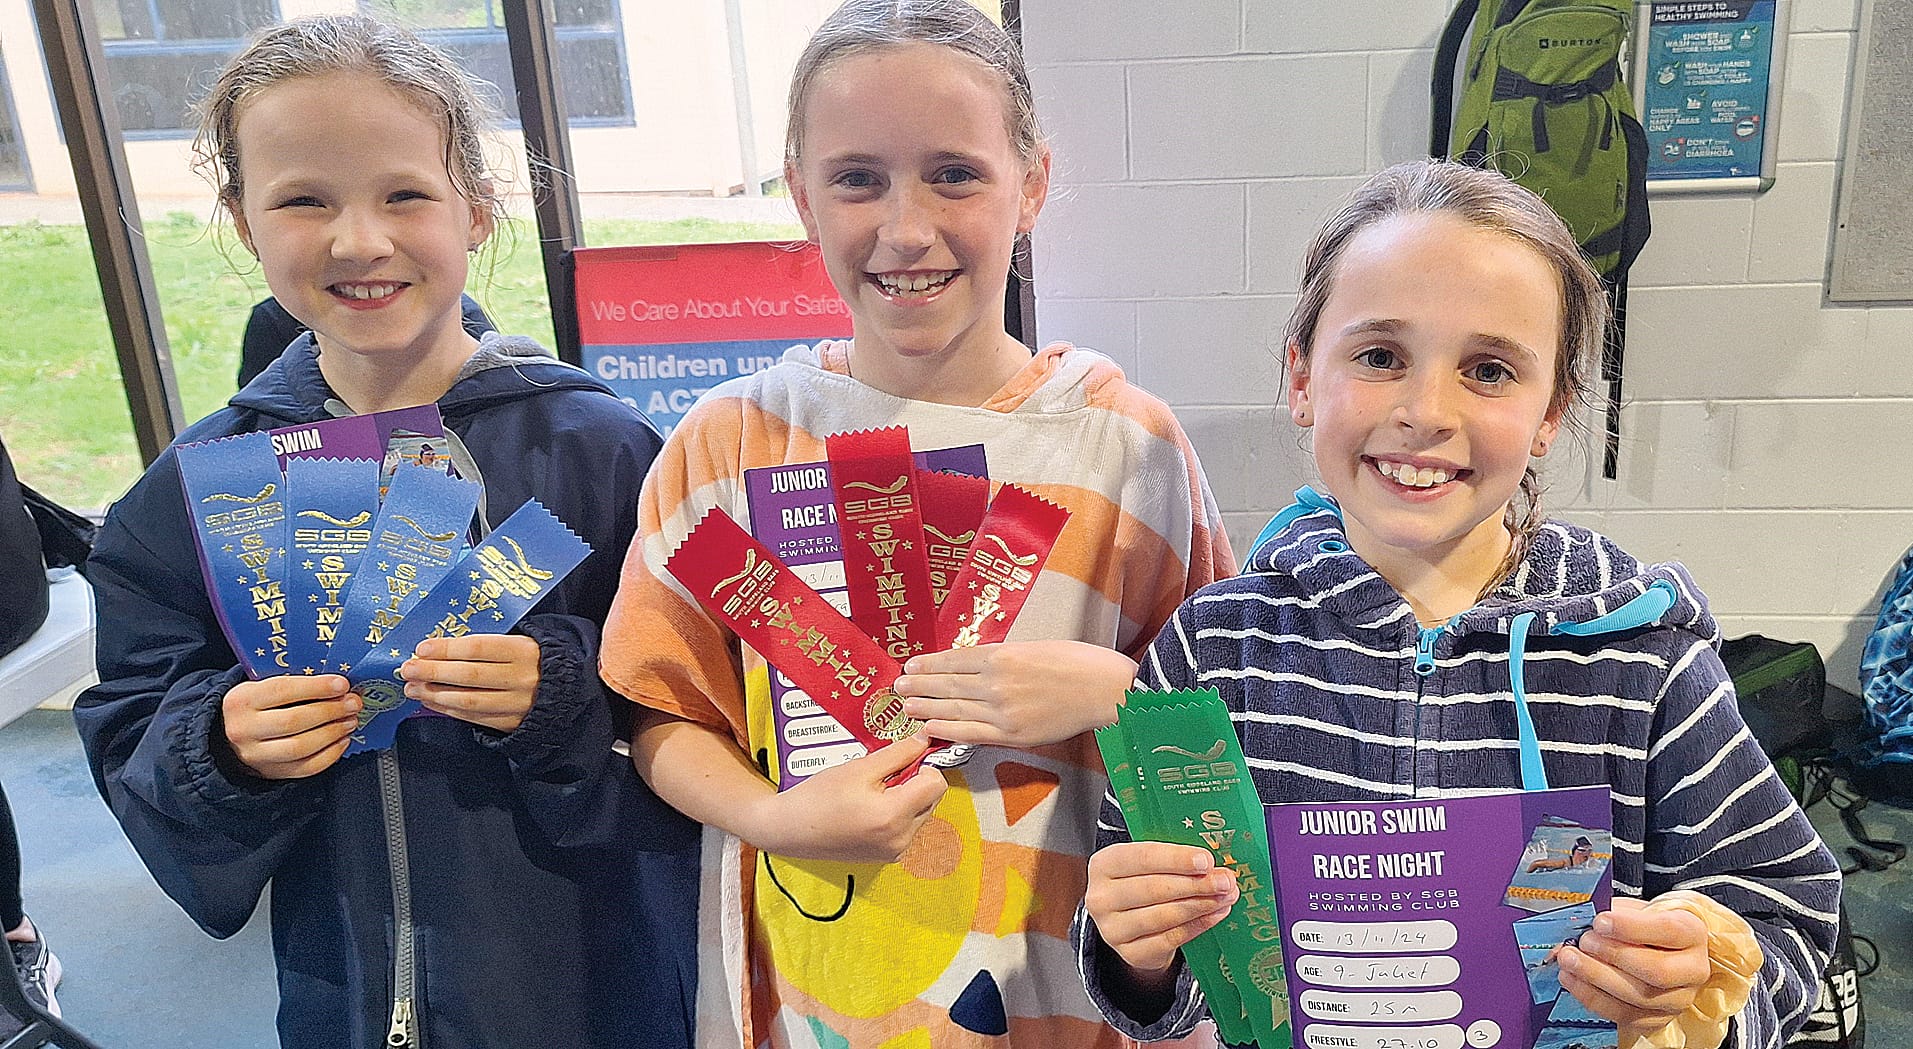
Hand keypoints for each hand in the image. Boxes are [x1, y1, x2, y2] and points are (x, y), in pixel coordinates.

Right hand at [221, 675, 360, 779]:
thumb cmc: (254, 706)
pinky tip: (342, 740)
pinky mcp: (270, 773)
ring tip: (350, 720)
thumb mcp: (260, 686)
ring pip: (301, 747)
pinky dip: (330, 755)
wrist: (227, 736)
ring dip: (333, 732)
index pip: (282, 691)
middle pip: (294, 721)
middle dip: (330, 711)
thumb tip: (336, 684)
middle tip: (352, 703)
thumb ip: (292, 684)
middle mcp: (244, 730)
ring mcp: (256, 756)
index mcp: (242, 701)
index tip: (342, 684)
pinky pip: (306, 768)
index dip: (316, 687)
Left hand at [401, 633, 540, 733]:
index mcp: (524, 651)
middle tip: (408, 669)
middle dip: (433, 672)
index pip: (479, 649)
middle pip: (469, 676)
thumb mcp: (521, 642)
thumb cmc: (535, 661)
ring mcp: (517, 703)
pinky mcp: (511, 723)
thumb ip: (487, 645)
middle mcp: (521, 678)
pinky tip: (431, 702)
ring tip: (413, 688)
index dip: (447, 649)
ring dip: (435, 694)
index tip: (422, 648)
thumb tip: (441, 649)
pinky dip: (448, 710)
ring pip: (469, 700)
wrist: (568, 691)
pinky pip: (474, 717)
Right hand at [749, 731, 947, 863]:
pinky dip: (899, 813)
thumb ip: (898, 754)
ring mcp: (895, 851)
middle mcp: (900, 839)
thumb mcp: (860, 767)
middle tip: (885, 773)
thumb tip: (925, 741)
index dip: (925, 764)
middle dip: (916, 781)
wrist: (790, 829)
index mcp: (893, 816)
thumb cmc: (818, 797)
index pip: (937, 784)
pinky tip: (872, 806)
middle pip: (933, 799)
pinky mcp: (888, 856)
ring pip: (923, 813)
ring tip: (875, 791)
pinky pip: (909, 827)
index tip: (906, 757)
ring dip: (908, 797)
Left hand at [896, 640, 1135, 747]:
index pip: (955, 659)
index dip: (930, 663)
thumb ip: (1006, 656)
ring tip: (906, 704)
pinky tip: (927, 728)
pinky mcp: (1012, 733)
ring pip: (953, 708)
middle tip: (898, 685)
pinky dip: (946, 730)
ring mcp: (1002, 709)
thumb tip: (980, 664)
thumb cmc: (1080, 663)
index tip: (912, 664)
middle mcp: (996, 681)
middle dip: (920, 684)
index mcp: (1003, 654)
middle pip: (948, 683)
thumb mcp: (1037, 647)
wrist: (1107, 690)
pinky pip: (971, 732)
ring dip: (926, 706)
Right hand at [1086, 841, 1237, 977]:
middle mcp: (1101, 898)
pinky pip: (1171, 939)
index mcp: (1104, 864)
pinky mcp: (1130, 953)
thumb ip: (1175, 859)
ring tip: (1226, 896)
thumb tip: (1214, 865)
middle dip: (1196, 884)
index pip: (1141, 858)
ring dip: (1201, 905)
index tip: (1206, 861)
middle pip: (1154, 889)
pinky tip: (1216, 914)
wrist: (1130, 921)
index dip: (1176, 859)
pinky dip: (1198, 925)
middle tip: (1226, 881)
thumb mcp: (1149, 863)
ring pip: (1164, 916)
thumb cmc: (1143, 881)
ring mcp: (1113, 929)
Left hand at [1555, 898, 1710, 1042]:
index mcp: (1692, 933)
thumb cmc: (1644, 925)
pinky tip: (1572, 980)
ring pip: (1640, 997)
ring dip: (1596, 977)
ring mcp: (1678, 999)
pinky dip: (1592, 997)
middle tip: (1583, 942)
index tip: (1600, 922)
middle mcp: (1692, 970)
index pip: (1668, 931)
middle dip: (1613, 956)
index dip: (1631, 927)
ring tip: (1569, 960)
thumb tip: (1577, 926)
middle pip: (1657, 970)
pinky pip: (1624, 1015)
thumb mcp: (1633, 909)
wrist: (1656, 948)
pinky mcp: (1657, 1018)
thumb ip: (1610, 914)